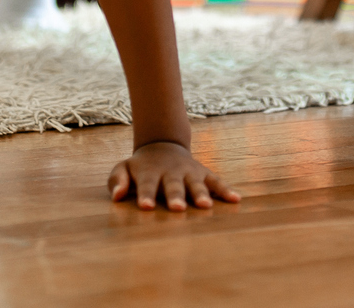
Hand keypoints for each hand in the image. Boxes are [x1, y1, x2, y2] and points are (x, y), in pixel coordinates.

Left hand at [108, 139, 239, 210]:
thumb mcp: (123, 168)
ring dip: (201, 194)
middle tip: (177, 208)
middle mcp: (171, 172)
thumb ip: (117, 180)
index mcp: (150, 172)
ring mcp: (189, 172)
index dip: (146, 195)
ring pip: (196, 183)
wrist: (162, 146)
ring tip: (205, 206)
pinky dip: (226, 189)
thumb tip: (117, 196)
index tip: (146, 207)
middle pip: (174, 185)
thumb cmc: (140, 167)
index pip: (147, 184)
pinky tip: (236, 199)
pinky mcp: (204, 173)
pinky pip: (216, 181)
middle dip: (176, 196)